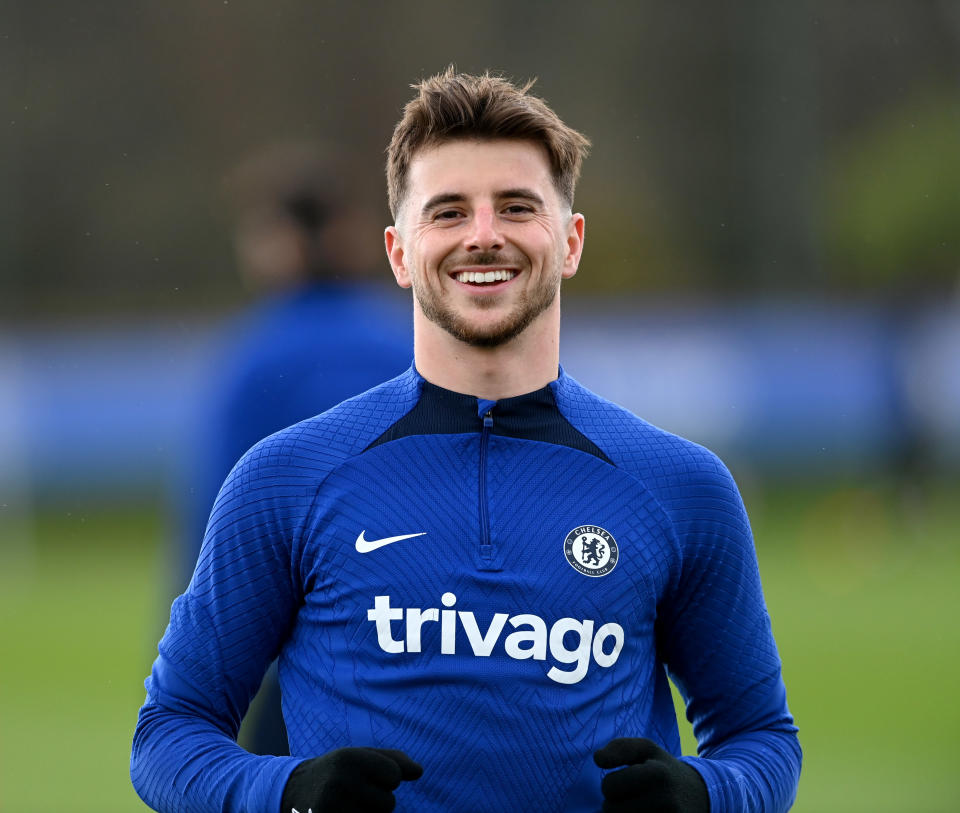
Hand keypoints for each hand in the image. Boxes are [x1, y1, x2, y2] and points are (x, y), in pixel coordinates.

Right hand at [280, 747, 422, 812]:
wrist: (294, 791)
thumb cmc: (337, 770)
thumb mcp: (361, 756)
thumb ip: (394, 760)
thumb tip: (419, 772)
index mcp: (349, 758)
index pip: (395, 775)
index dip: (387, 777)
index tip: (367, 774)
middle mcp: (340, 783)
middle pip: (389, 803)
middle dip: (377, 799)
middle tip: (354, 792)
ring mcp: (333, 809)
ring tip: (348, 803)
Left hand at [594, 737, 707, 812]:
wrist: (700, 795)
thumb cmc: (663, 769)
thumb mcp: (646, 749)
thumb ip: (619, 747)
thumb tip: (597, 759)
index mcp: (657, 775)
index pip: (609, 787)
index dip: (611, 783)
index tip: (626, 780)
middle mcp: (666, 802)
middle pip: (611, 810)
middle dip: (615, 802)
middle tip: (633, 795)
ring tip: (638, 806)